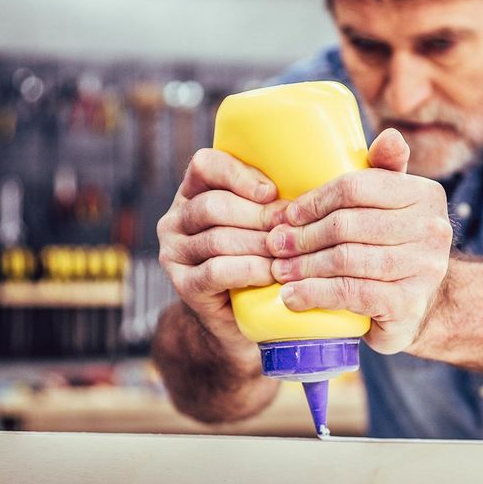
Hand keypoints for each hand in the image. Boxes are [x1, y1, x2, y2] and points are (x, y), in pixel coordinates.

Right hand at [156, 148, 287, 339]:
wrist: (239, 318)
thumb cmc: (259, 259)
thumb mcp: (260, 223)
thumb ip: (269, 200)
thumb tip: (309, 181)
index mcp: (193, 192)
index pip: (204, 165)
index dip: (238, 175)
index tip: (271, 192)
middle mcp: (175, 220)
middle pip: (213, 205)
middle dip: (258, 216)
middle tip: (291, 228)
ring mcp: (174, 253)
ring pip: (217, 238)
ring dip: (259, 245)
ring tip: (288, 251)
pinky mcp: (183, 285)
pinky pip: (216, 270)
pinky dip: (250, 269)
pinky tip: (272, 273)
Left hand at [267, 129, 452, 353]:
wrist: (419, 307)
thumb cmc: (393, 247)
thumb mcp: (392, 205)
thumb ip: (384, 170)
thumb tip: (390, 134)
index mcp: (425, 194)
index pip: (356, 187)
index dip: (314, 201)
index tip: (287, 215)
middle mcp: (432, 229)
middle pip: (347, 225)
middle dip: (302, 236)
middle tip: (274, 245)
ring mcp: (424, 269)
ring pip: (346, 259)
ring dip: (304, 266)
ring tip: (279, 271)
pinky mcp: (409, 304)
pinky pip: (351, 293)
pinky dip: (315, 294)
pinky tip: (292, 297)